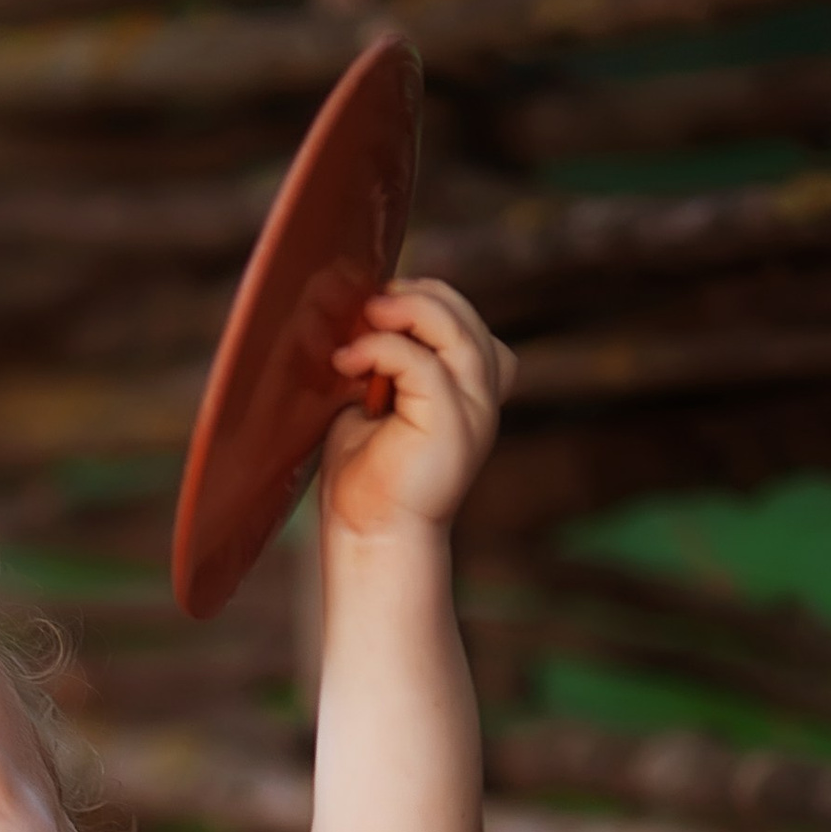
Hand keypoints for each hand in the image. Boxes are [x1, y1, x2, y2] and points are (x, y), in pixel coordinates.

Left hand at [317, 280, 513, 539]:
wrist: (370, 535)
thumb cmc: (366, 477)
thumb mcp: (375, 402)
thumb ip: (385, 360)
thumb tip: (364, 311)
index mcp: (468, 391)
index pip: (467, 323)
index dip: (428, 300)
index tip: (376, 307)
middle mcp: (480, 397)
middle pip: (467, 318)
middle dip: (419, 296)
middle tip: (369, 303)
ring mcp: (474, 411)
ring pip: (459, 331)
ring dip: (408, 311)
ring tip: (367, 315)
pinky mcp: (453, 425)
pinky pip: (424, 363)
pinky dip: (383, 349)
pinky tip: (349, 361)